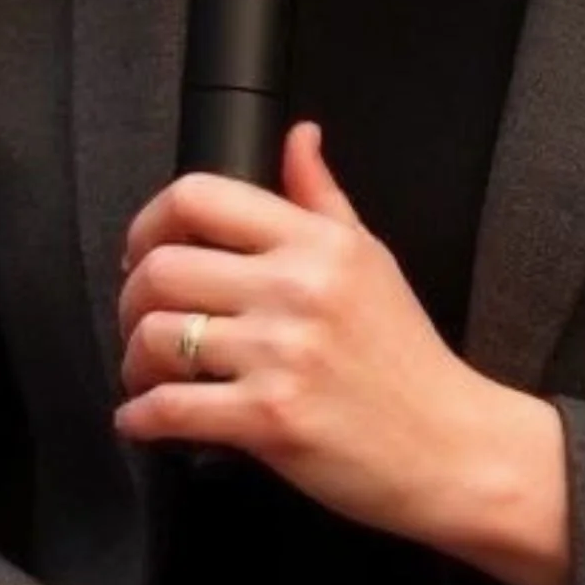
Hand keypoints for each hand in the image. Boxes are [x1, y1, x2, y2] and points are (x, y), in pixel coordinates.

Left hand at [114, 123, 566, 584]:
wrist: (454, 447)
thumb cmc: (408, 360)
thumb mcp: (373, 259)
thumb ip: (322, 198)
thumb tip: (298, 137)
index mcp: (317, 243)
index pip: (198, 197)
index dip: (148, 223)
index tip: (143, 251)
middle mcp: (296, 289)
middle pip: (161, 269)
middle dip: (130, 300)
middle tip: (139, 322)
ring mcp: (281, 354)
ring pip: (156, 338)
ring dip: (133, 363)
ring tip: (146, 375)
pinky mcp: (270, 418)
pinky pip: (169, 409)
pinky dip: (139, 417)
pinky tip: (143, 419)